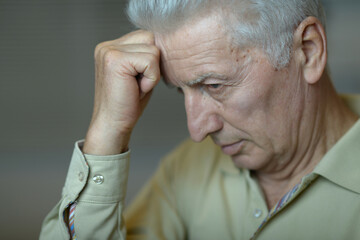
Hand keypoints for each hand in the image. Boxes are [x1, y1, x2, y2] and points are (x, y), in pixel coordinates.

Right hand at [83, 30, 160, 154]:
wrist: (113, 125)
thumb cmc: (127, 103)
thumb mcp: (138, 74)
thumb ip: (144, 55)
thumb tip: (164, 42)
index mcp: (111, 47)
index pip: (145, 37)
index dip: (151, 60)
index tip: (138, 80)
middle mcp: (107, 46)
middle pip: (151, 39)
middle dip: (152, 64)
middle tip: (137, 84)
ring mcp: (109, 51)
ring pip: (153, 50)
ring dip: (152, 73)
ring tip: (135, 87)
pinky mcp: (116, 60)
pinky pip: (151, 61)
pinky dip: (151, 79)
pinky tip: (136, 90)